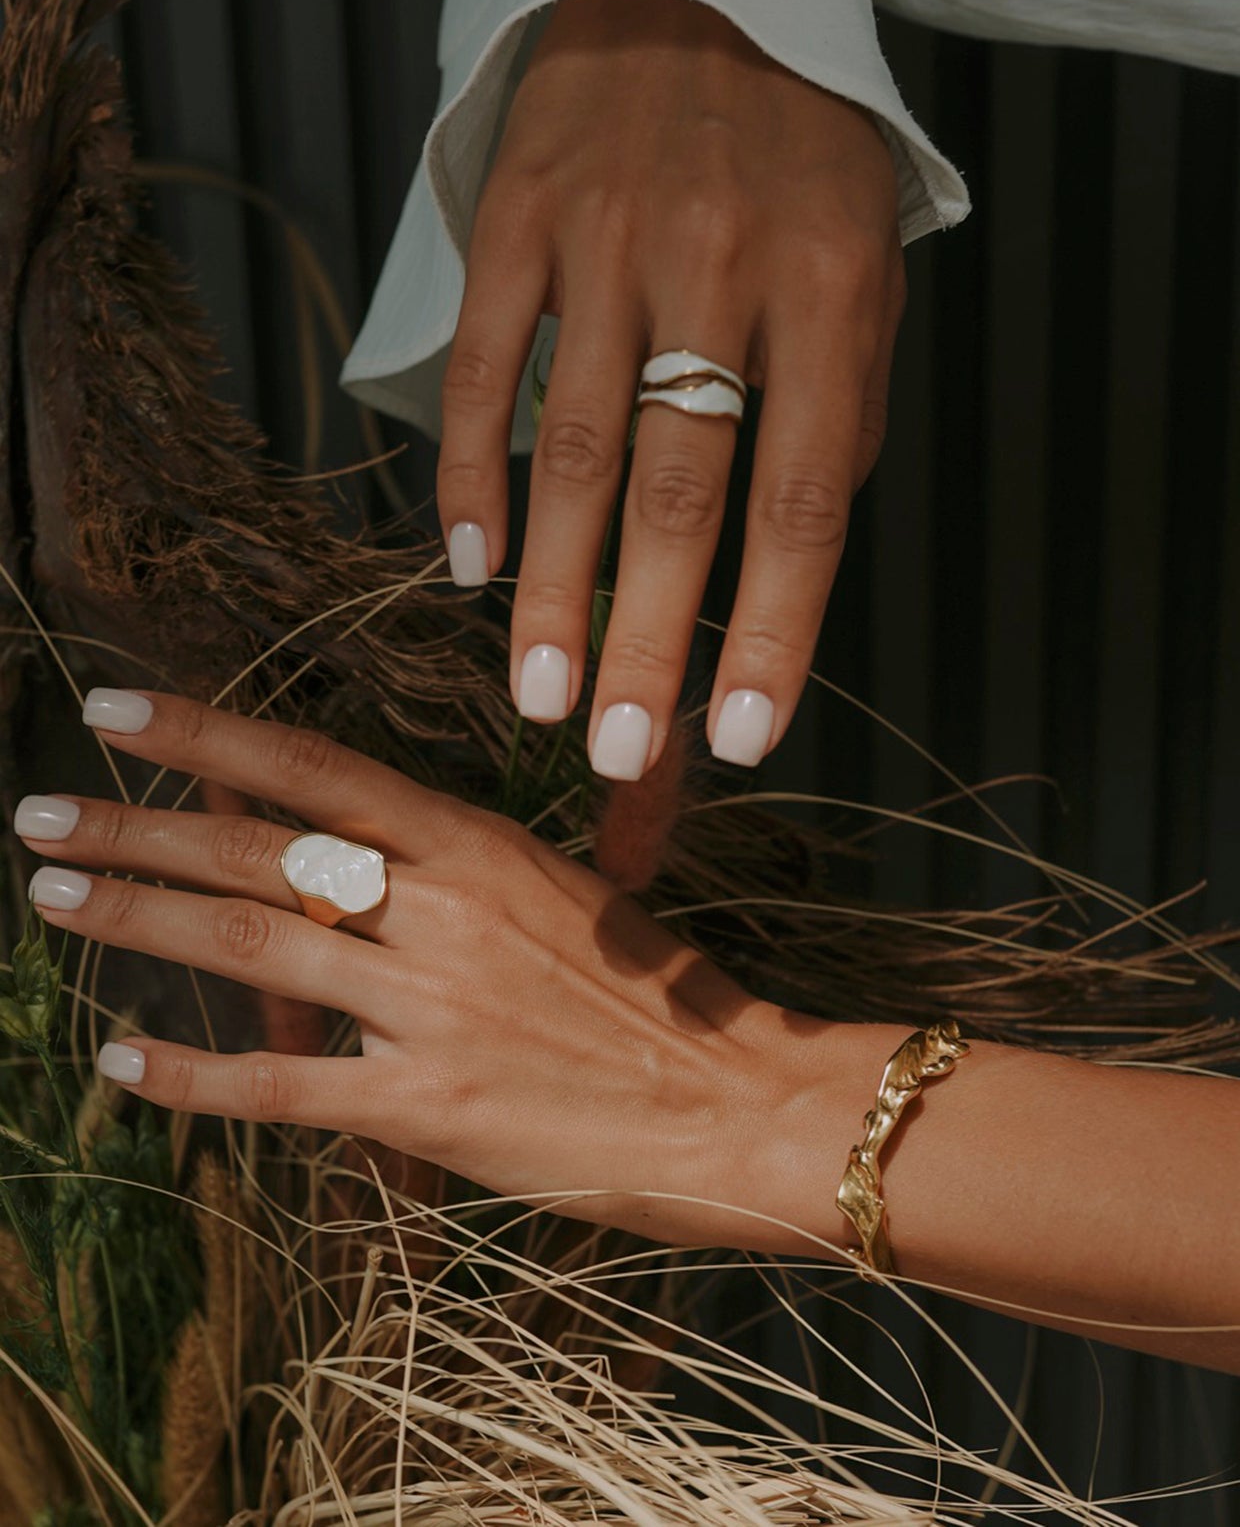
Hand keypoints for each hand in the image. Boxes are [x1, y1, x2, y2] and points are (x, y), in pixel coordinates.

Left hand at [15, 690, 846, 1248]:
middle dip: (136, 830)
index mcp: (479, 842)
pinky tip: (120, 1058)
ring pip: (253, 947)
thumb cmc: (664, 994)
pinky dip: (193, 1074)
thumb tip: (360, 858)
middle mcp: (443, 907)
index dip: (206, 735)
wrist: (741, 1098)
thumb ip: (458, 871)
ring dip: (139, 919)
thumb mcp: (565, 892)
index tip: (118, 710)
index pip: (313, 768)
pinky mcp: (429, 1104)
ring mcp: (431, 1004)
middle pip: (258, 852)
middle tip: (38, 816)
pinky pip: (283, 1086)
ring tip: (54, 896)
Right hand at [437, 0, 903, 777]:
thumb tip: (789, 551)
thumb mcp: (867, 254)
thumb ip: (842, 399)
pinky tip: (470, 564)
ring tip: (531, 693)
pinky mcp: (516, 216)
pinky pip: (486, 366)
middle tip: (609, 753)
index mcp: (830, 288)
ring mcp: (608, 239)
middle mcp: (719, 267)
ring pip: (570, 445)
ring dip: (549, 585)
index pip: (805, 494)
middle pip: (677, 489)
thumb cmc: (798, 144)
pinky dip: (475, 472)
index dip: (772, 627)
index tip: (740, 736)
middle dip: (641, 636)